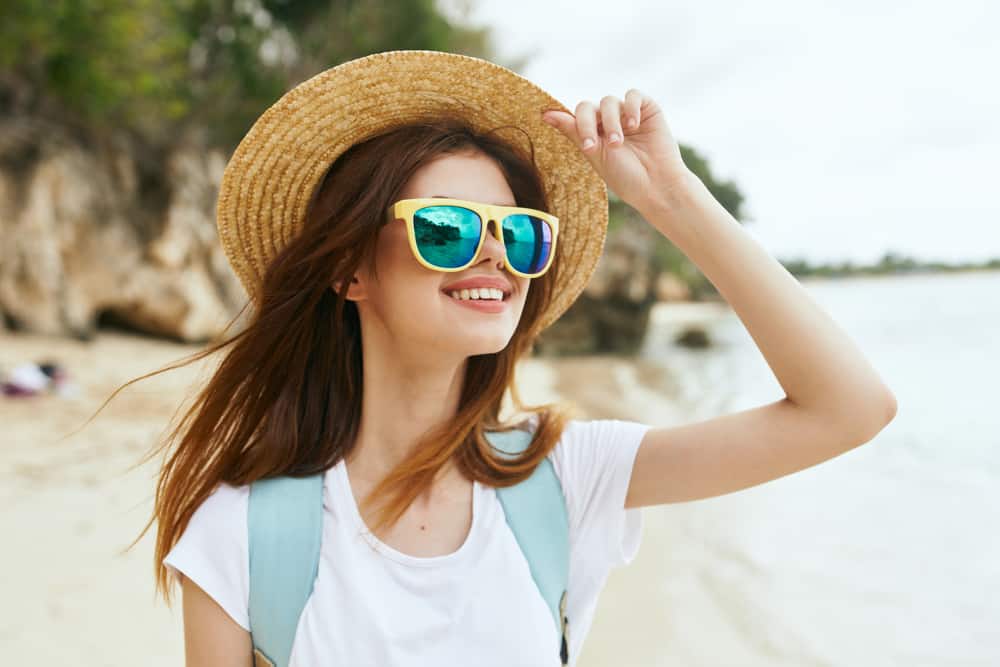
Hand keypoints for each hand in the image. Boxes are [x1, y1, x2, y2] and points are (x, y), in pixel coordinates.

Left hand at [541, 89, 689, 211]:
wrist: (656, 185)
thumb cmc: (625, 176)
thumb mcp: (594, 154)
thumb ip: (573, 131)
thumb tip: (545, 114)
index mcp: (594, 133)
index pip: (576, 117)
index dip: (572, 122)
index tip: (555, 124)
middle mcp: (609, 121)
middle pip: (588, 107)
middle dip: (587, 125)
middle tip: (593, 146)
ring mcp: (628, 114)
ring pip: (609, 102)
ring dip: (611, 122)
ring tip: (618, 143)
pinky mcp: (647, 108)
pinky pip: (633, 95)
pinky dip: (630, 108)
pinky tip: (634, 125)